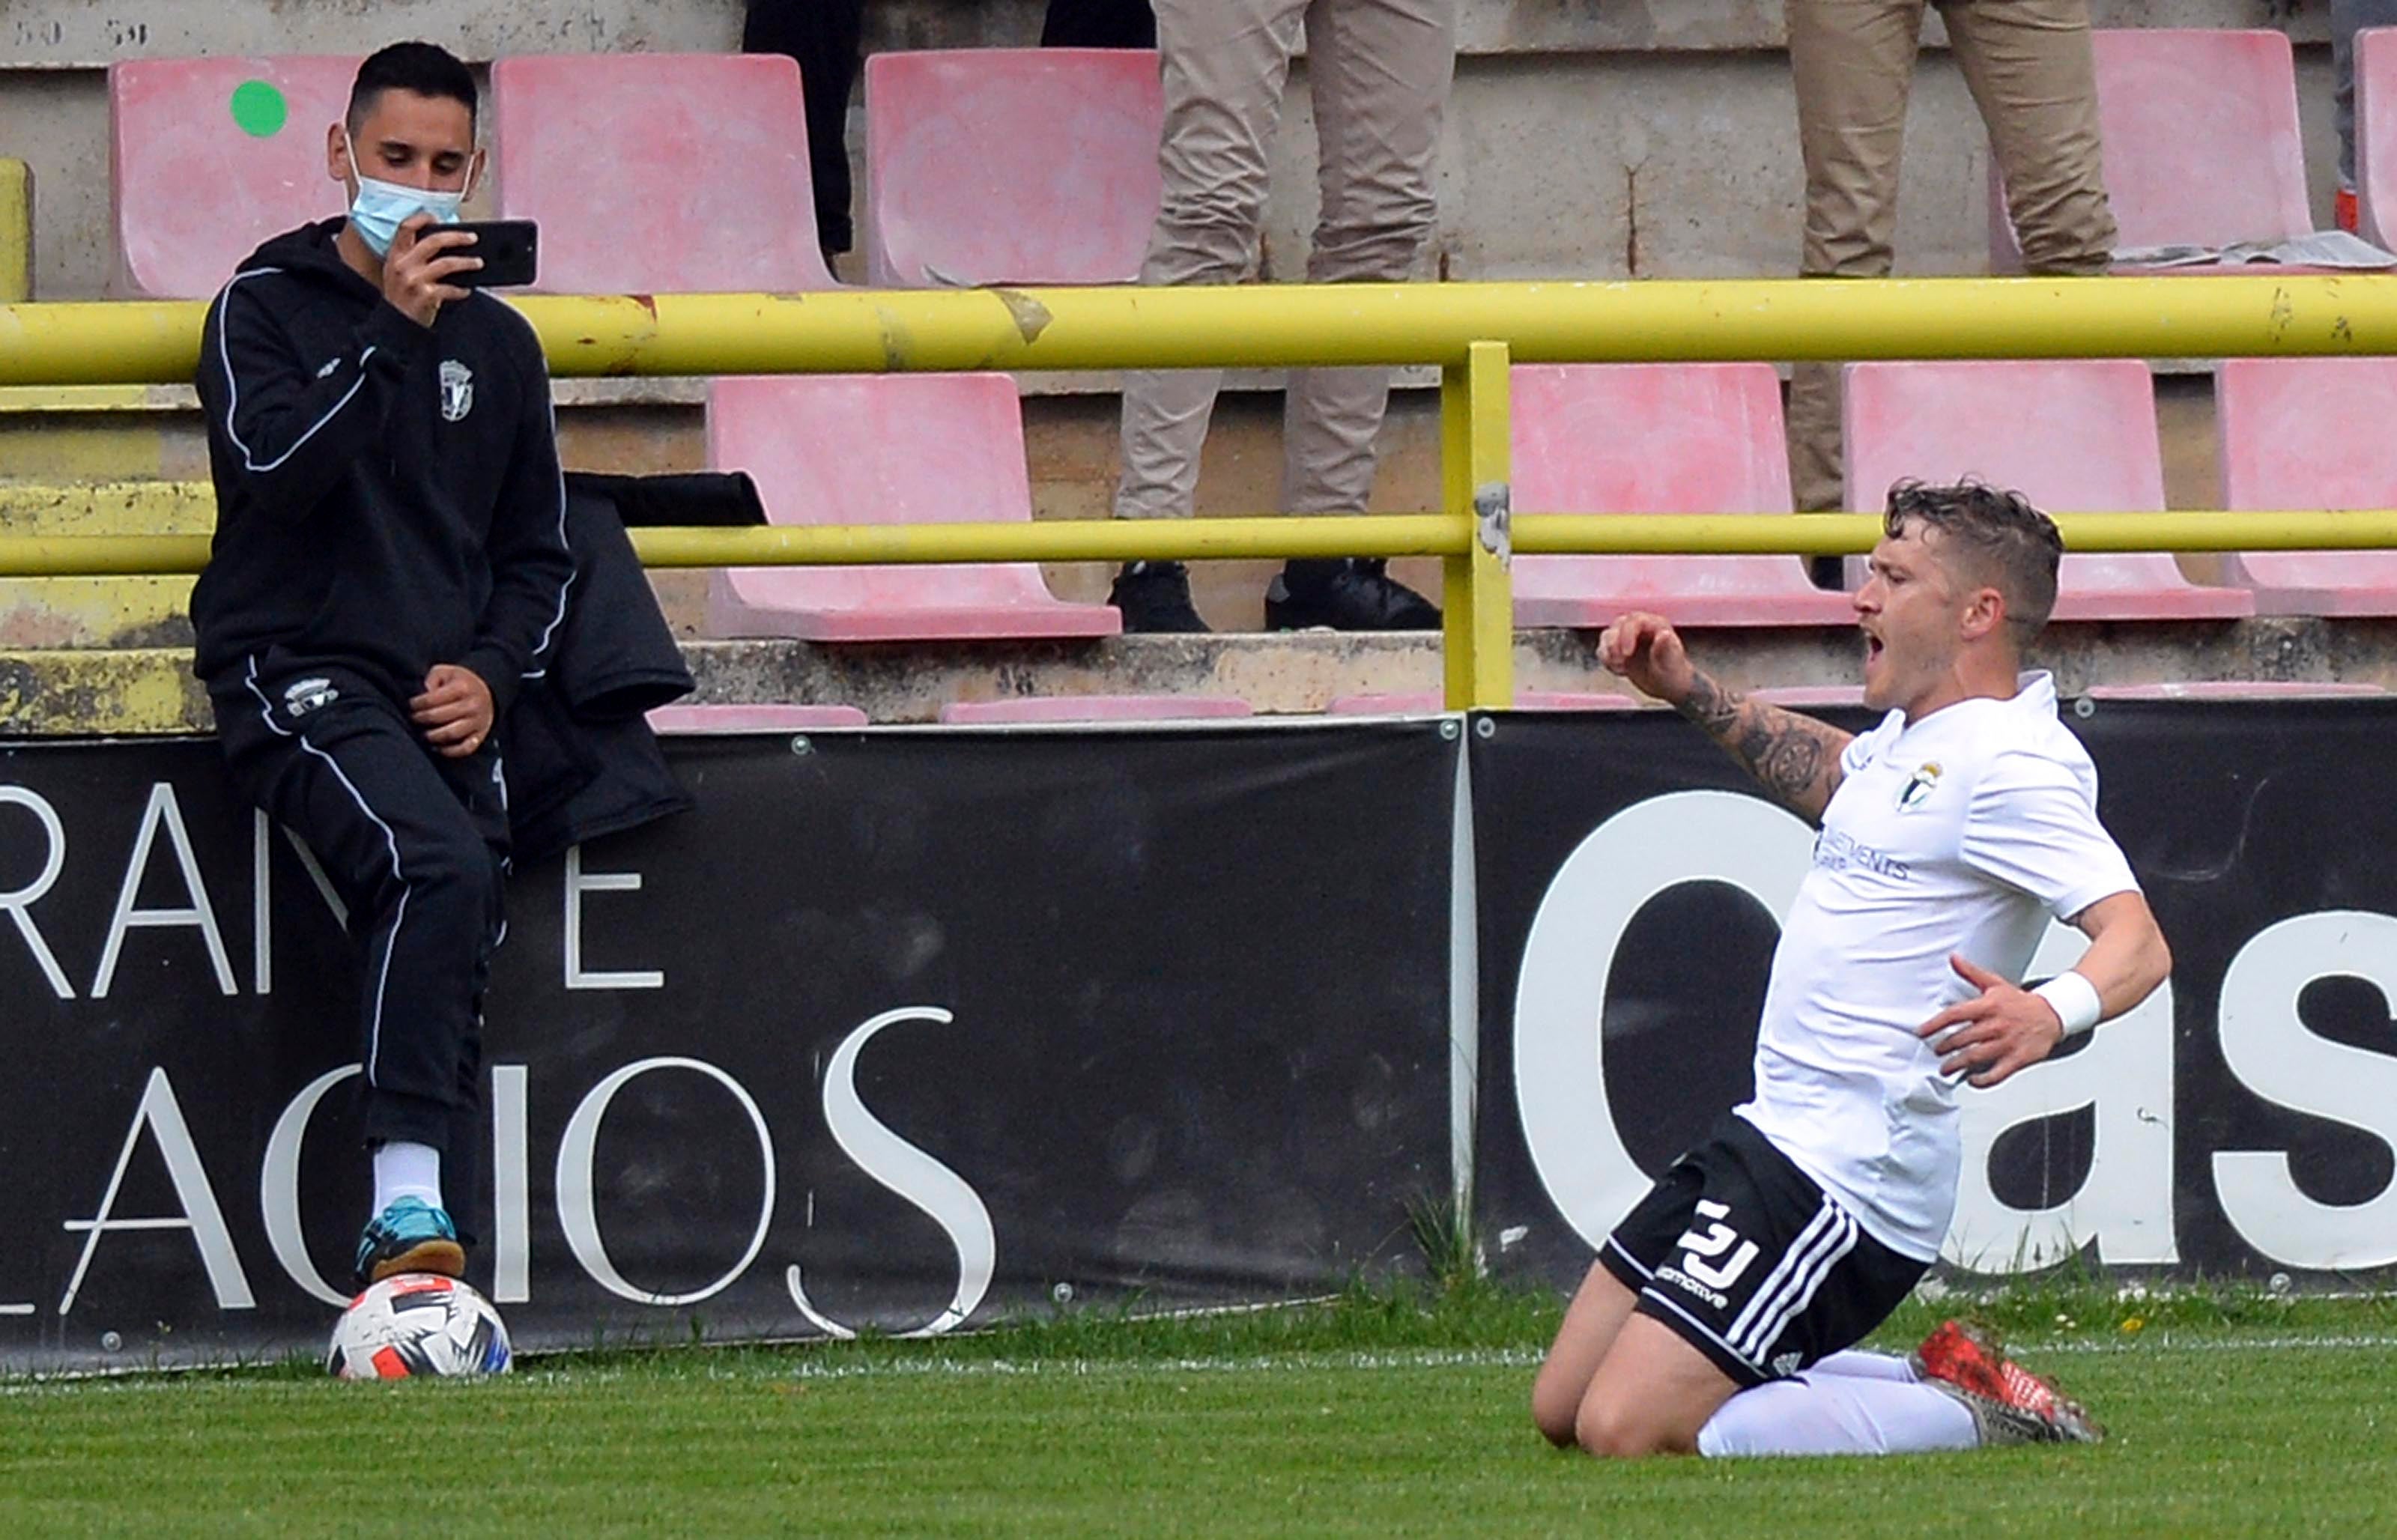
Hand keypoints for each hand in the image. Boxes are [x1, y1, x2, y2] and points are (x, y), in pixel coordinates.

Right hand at [382, 214, 478, 327]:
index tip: (437, 217)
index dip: (422, 218)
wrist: (395, 326)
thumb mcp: (399, 273)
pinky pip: (450, 288)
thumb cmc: (402, 298)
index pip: (405, 228)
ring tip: (479, 262)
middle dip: (457, 236)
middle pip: (433, 241)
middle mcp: (403, 265)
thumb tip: (447, 244)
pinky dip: (462, 289)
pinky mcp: (425, 296)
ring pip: (447, 263)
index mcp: (395, 255)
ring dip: (467, 262)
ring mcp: (414, 280)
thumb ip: (414, 258)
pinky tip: (467, 290)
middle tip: (473, 238)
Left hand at [411, 664, 494, 758]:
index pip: (432, 699)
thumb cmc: (461, 683)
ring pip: (451, 734)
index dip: (416, 704)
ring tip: (424, 733)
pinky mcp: (480, 735)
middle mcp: (472, 705)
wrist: (488, 692)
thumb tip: (423, 693)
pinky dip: (449, 751)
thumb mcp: (446, 672)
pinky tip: (437, 747)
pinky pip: (464, 748)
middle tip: (414, 719)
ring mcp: (477, 722)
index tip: (411, 705)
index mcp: (463, 688)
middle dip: (421, 719)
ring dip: (432, 736)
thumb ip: (432, 679)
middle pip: (439, 717)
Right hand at [1597, 612, 1697, 706]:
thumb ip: (1666, 649)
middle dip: (1614, 643)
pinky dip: (1607, 661)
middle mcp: (1639, 628)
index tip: (1627, 654)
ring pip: (1608, 635)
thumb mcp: (1671, 663)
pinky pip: (1604, 650)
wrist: (1668, 685)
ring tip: (1620, 668)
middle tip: (1619, 662)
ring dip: (1608, 652)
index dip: (1627, 635)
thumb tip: (1664, 635)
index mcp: (1654, 625)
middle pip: (1618, 625)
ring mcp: (1627, 638)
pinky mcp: (1618, 649)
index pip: (1635, 621)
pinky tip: (1620, 671)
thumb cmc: (1673, 673)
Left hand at [1915, 954, 2065, 1088]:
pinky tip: (1972, 1080)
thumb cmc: (2019, 1002)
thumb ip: (1971, 972)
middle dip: (1945, 1047)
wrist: (2052, 1015)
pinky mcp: (2018, 1059)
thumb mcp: (1995, 984)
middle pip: (1963, 1038)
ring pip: (1976, 1057)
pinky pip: (1998, 1074)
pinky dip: (1983, 1080)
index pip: (1955, 1014)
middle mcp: (1996, 1025)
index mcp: (1988, 1006)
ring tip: (1946, 1069)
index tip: (1921, 1032)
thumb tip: (1953, 958)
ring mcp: (2007, 1043)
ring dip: (1957, 1065)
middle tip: (1935, 1051)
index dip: (1935, 1024)